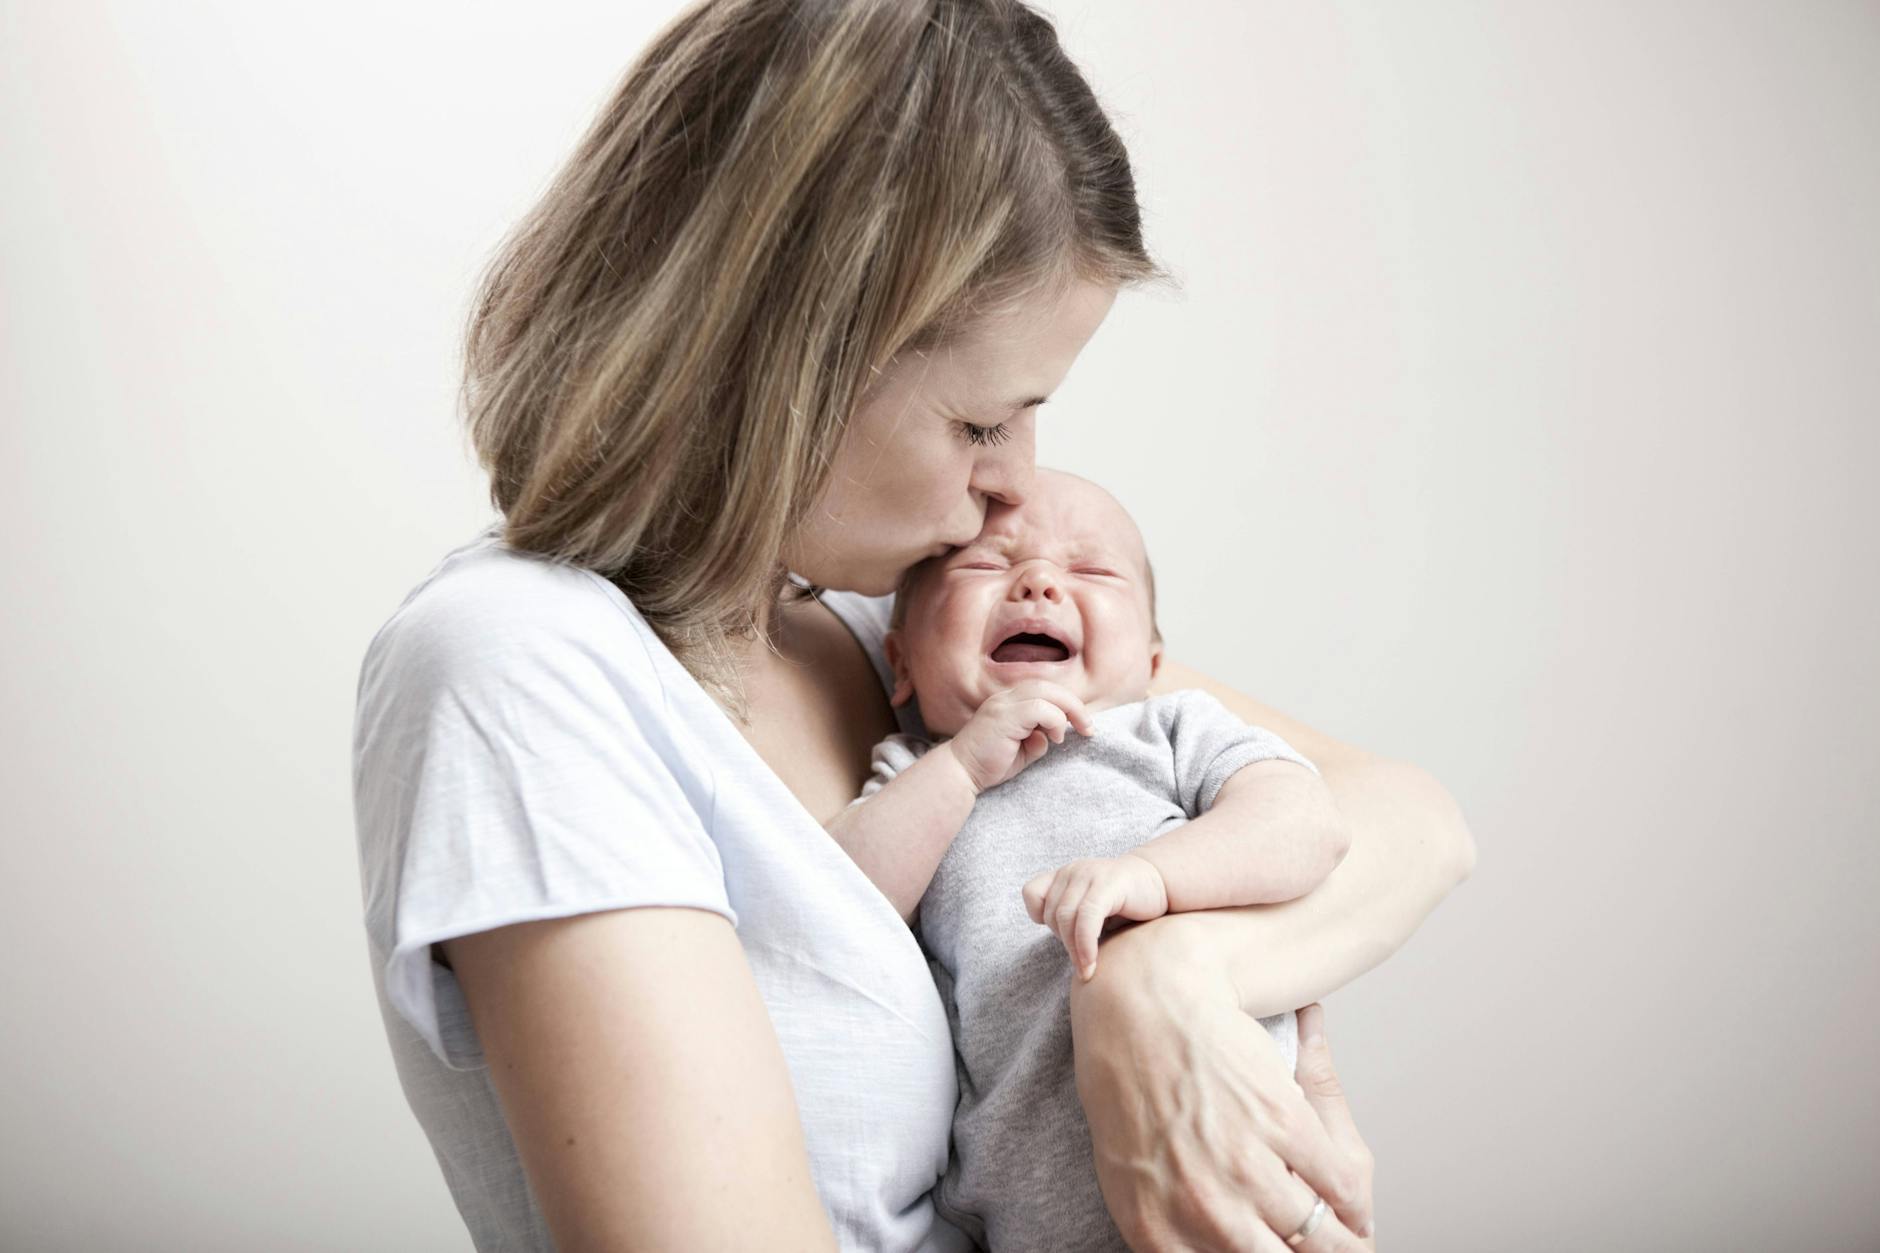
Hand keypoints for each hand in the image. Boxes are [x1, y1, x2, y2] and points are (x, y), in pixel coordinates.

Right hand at [942, 680, 1093, 793]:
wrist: (960, 773)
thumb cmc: (989, 764)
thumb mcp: (1022, 752)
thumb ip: (1038, 740)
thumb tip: (1052, 735)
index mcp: (1009, 701)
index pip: (1045, 690)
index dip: (1068, 703)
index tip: (1083, 725)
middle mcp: (1005, 697)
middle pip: (1048, 686)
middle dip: (1074, 704)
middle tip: (1089, 727)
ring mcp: (1003, 704)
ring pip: (1046, 691)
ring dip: (1069, 710)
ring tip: (1077, 731)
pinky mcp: (1004, 717)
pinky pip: (1039, 708)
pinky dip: (1054, 720)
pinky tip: (1055, 738)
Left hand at [1022, 854, 1168, 980]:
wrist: (1162, 884)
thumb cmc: (1126, 904)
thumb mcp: (1091, 909)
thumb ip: (1072, 921)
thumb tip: (1064, 951)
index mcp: (1064, 875)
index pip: (1032, 893)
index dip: (1040, 917)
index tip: (1063, 933)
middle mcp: (1072, 870)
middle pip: (1052, 914)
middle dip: (1064, 944)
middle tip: (1081, 964)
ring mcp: (1089, 874)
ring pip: (1066, 918)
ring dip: (1074, 951)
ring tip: (1086, 970)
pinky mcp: (1107, 884)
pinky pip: (1086, 918)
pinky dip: (1085, 944)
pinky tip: (1091, 963)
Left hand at [1069, 935, 1376, 1250]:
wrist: (1142, 1004)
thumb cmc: (1126, 1090)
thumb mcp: (1126, 1172)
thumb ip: (1164, 1232)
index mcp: (1157, 1228)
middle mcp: (1202, 1205)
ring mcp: (1244, 1164)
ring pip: (1317, 1235)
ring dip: (1341, 1244)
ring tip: (1349, 1245)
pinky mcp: (1281, 1121)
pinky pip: (1338, 1184)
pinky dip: (1353, 1204)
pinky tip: (1354, 1208)